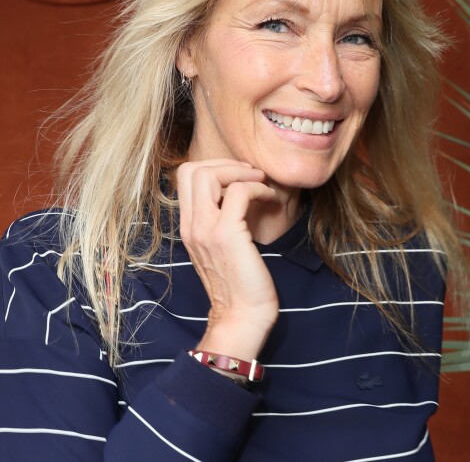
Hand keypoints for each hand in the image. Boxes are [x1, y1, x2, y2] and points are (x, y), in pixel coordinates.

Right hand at [176, 159, 278, 360]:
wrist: (241, 318)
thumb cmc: (240, 284)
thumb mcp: (222, 247)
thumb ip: (221, 221)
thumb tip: (239, 193)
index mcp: (188, 227)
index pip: (185, 178)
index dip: (214, 168)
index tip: (240, 178)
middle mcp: (191, 226)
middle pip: (191, 169)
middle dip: (226, 163)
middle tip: (250, 175)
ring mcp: (205, 229)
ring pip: (209, 174)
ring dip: (241, 172)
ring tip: (261, 184)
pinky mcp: (226, 235)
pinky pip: (240, 192)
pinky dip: (259, 188)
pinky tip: (271, 199)